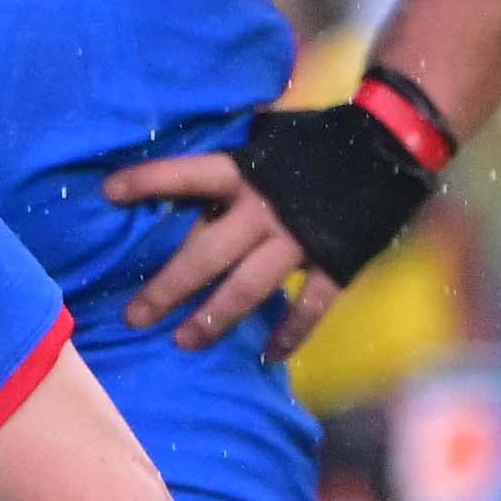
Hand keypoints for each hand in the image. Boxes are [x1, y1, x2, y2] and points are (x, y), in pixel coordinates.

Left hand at [99, 143, 322, 351]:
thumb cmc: (316, 143)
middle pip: (205, 253)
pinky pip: (309, 307)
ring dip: (212, 320)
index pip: (188, 175)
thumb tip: (183, 201)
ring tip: (182, 342)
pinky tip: (268, 357)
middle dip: (166, 288)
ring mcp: (301, 239)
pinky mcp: (337, 262)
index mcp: (247, 170)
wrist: (392, 143)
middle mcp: (267, 207)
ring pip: (247, 289)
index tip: (108, 192)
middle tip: (134, 317)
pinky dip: (290, 335)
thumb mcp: (268, 145)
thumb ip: (232, 175)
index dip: (149, 181)